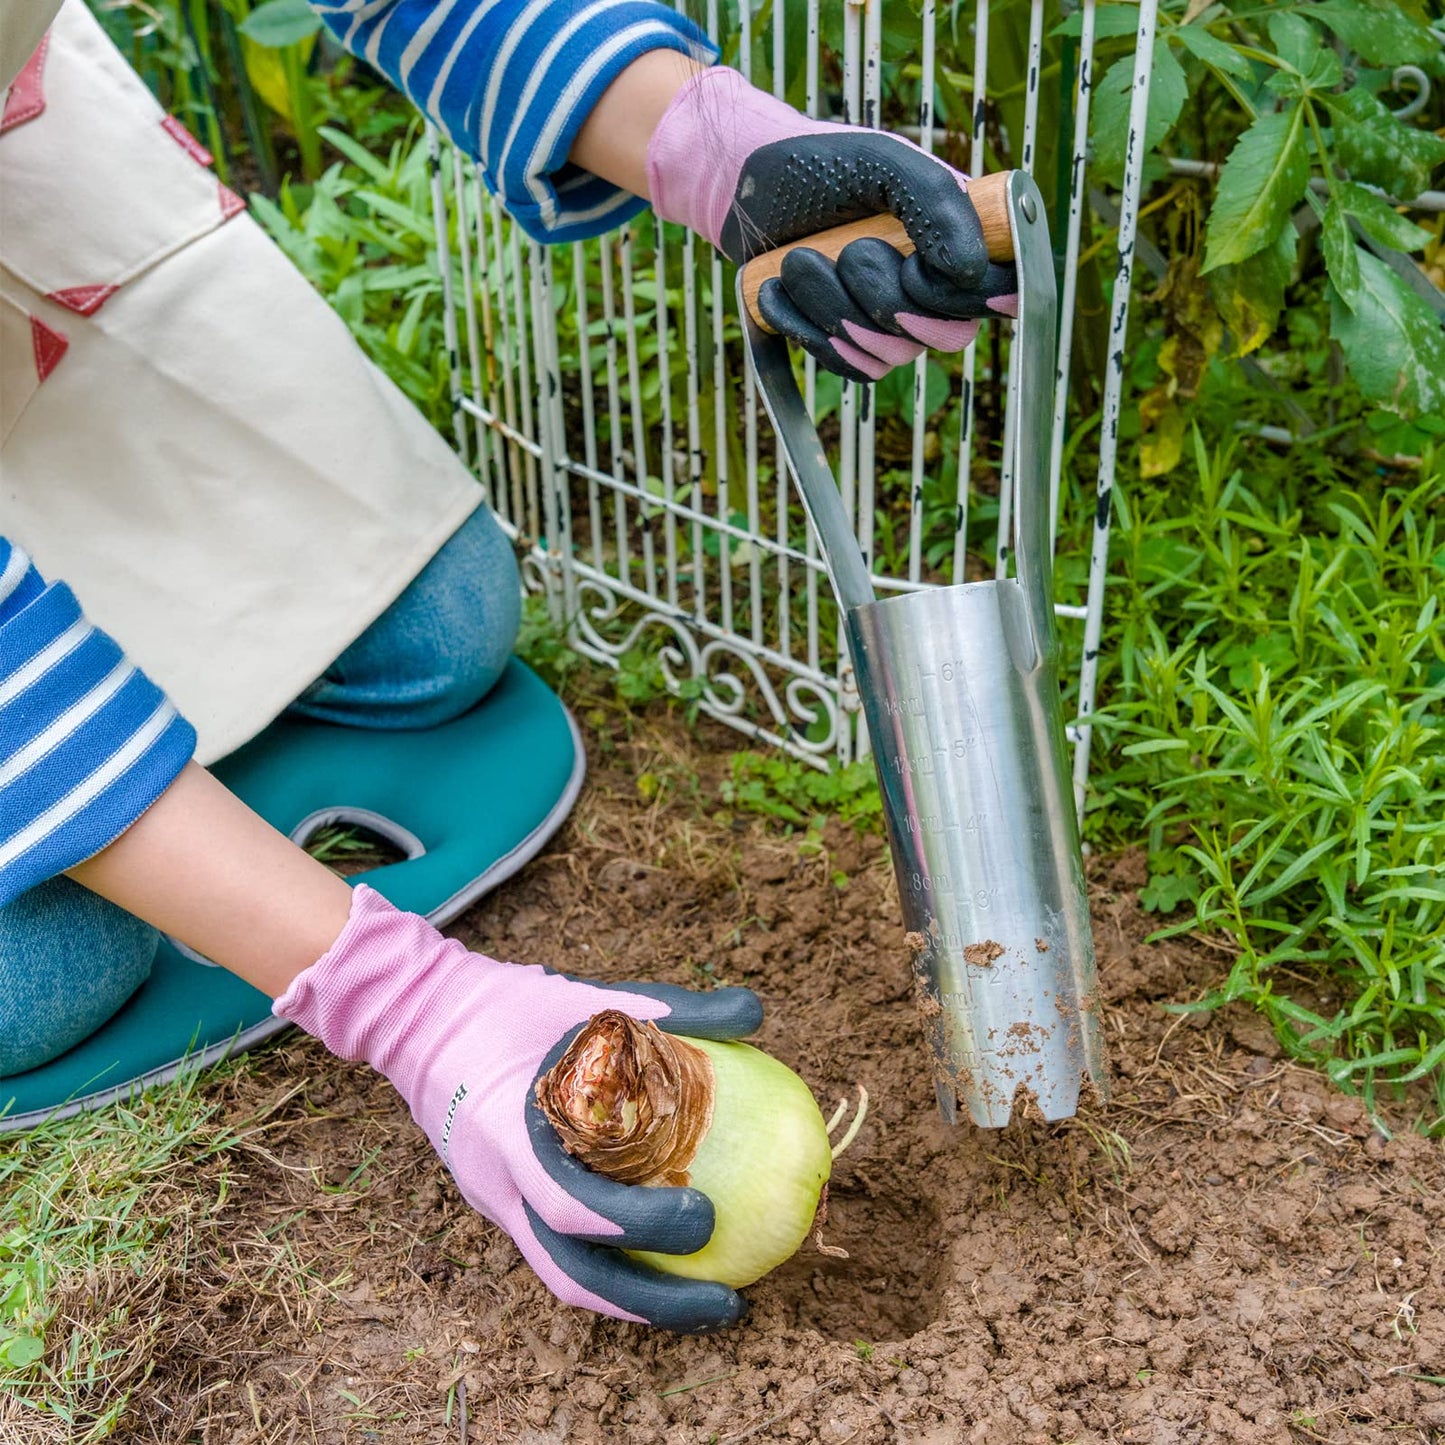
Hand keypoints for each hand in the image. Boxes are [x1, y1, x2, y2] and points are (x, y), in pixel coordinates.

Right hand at [275, 885, 761, 1331]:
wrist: (419, 1019)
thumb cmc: (511, 1005)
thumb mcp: (587, 996)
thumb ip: (670, 1009)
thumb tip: (755, 1014)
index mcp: (512, 1134)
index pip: (568, 1205)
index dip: (637, 1222)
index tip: (704, 1217)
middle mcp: (500, 1185)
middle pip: (573, 1275)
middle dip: (652, 1304)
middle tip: (730, 1301)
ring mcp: (496, 1205)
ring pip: (566, 1279)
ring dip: (638, 1304)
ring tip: (711, 1304)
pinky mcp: (502, 1208)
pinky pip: (560, 1253)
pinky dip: (615, 1269)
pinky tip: (670, 1265)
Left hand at [646, 67, 1017, 382]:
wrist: (742, 191)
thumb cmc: (816, 165)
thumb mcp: (881, 162)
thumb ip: (935, 202)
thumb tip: (969, 268)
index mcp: (957, 237)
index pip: (1002, 292)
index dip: (964, 295)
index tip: (914, 267)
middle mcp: (932, 287)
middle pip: (947, 336)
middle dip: (884, 298)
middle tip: (848, 251)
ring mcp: (890, 322)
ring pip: (890, 356)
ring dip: (832, 307)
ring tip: (799, 260)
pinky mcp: (847, 346)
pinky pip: (847, 368)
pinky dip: (804, 328)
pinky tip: (781, 290)